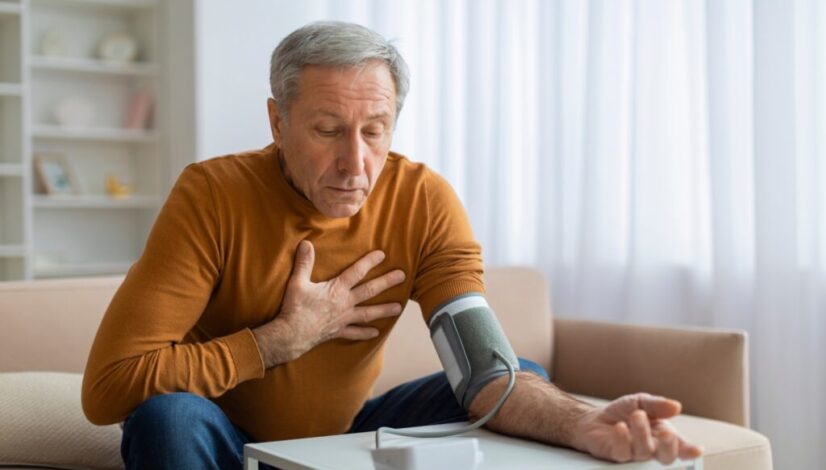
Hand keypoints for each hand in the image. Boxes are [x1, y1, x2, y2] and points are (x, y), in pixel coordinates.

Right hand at [253, 240, 405, 367]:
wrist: (291, 335)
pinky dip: (365, 333)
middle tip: (402, 276)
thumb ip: (304, 263)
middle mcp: (345, 303)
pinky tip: (376, 332)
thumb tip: (306, 243)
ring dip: (384, 310)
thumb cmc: (295, 308)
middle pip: (369, 291)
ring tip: (399, 308)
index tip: (383, 255)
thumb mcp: (297, 282)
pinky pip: (355, 333)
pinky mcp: (338, 331)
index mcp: (336, 289)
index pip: (357, 272)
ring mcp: (344, 319)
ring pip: (368, 313)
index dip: (370, 262)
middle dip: (387, 282)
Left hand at [570, 393, 702, 463]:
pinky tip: (620, 427)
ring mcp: (634, 454)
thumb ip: (657, 405)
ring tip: (636, 415)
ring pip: (644, 452)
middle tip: (666, 433)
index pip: (680, 447)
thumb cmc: (623, 412)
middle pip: (666, 457)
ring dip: (642, 433)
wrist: (595, 417)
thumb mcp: (641, 402)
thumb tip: (676, 406)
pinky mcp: (616, 455)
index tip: (697, 450)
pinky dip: (622, 439)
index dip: (689, 450)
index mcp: (662, 435)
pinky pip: (623, 453)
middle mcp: (651, 448)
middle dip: (669, 447)